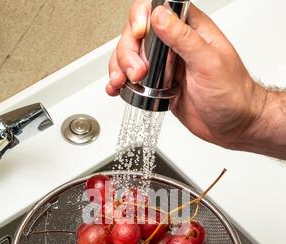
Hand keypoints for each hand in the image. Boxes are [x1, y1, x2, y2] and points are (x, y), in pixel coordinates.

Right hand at [106, 1, 267, 151]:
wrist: (234, 125)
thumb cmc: (232, 94)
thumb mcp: (209, 62)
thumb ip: (183, 38)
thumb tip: (159, 16)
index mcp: (190, 30)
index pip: (157, 9)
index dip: (140, 18)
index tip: (139, 35)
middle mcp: (174, 45)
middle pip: (136, 35)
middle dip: (128, 52)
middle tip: (138, 73)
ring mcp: (165, 66)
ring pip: (130, 57)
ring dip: (120, 68)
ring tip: (122, 83)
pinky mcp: (158, 86)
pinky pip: (134, 80)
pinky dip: (121, 83)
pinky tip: (116, 88)